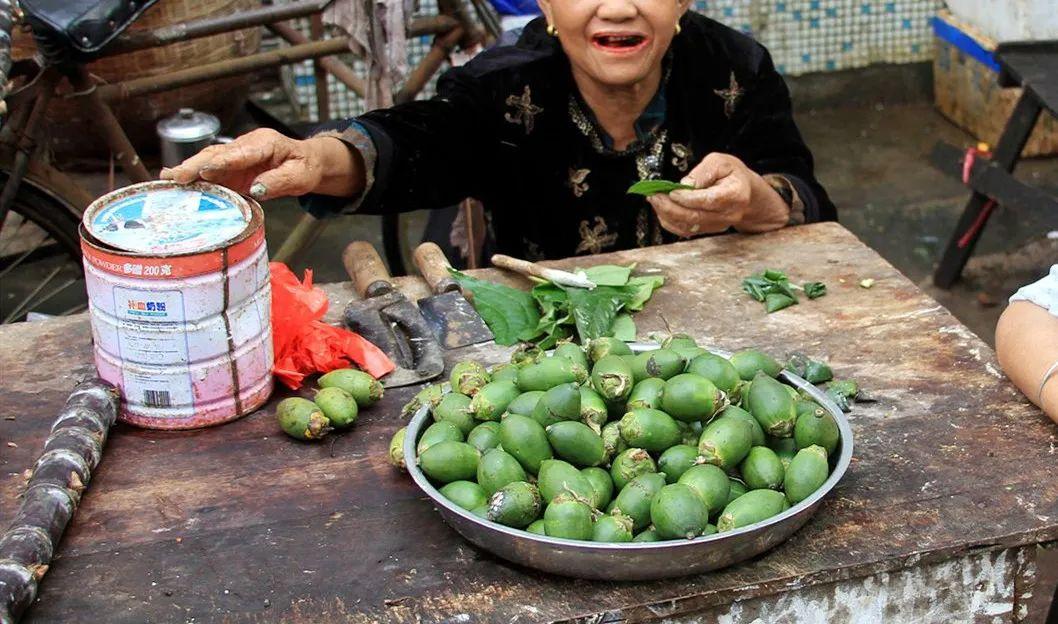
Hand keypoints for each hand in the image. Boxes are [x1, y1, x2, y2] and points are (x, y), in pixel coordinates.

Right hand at [159, 128, 360, 200]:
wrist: (306, 162)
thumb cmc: (304, 167)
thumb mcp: (300, 177)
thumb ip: (279, 181)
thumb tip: (257, 188)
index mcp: (265, 143)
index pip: (242, 152)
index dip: (223, 162)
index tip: (206, 170)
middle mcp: (246, 145)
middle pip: (218, 153)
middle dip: (196, 164)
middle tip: (176, 176)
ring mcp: (236, 155)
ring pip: (209, 159)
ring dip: (188, 169)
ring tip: (168, 179)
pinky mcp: (231, 167)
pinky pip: (209, 170)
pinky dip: (192, 176)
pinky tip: (173, 181)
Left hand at [647, 153, 789, 236]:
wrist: (745, 192)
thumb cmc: (733, 174)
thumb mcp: (721, 162)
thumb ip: (703, 171)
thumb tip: (684, 184)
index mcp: (735, 195)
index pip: (708, 201)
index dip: (687, 198)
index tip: (672, 191)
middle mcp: (728, 214)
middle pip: (695, 217)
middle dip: (670, 207)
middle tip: (654, 196)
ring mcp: (718, 225)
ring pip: (688, 226)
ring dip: (667, 215)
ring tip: (655, 201)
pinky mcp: (708, 230)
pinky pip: (685, 231)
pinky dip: (670, 222)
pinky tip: (662, 210)